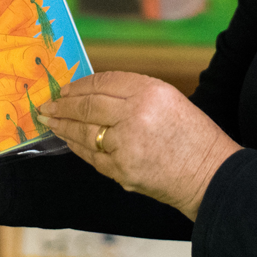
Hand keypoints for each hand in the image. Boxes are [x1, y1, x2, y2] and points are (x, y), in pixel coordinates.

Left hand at [38, 71, 240, 220]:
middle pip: (88, 105)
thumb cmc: (193, 136)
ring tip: (50, 121)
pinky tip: (68, 140)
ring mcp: (126, 144)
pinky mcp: (120, 170)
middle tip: (46, 104)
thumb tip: (94, 94)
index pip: (104, 82)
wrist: (210, 175)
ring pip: (83, 131)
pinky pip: (91, 155)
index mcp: (150, 91)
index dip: (80, 85)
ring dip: (63, 126)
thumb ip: (134, 95)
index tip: (65, 88)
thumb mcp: (169, 100)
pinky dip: (76, 147)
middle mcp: (135, 114)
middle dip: (63, 104)